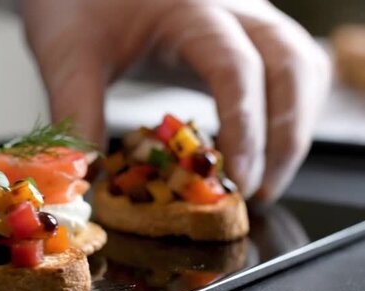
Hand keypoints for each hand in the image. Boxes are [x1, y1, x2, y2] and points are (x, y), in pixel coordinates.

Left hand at [22, 0, 331, 201]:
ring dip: (293, 125)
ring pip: (301, 65)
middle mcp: (229, 9)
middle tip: (257, 191)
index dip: (244, 129)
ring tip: (264, 178)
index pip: (236, 68)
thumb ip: (78, 112)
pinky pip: (289, 65)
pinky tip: (263, 143)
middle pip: (291, 65)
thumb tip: (89, 176)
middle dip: (284, 135)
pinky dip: (287, 109)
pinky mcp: (241, 31)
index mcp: (188, 11)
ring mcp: (241, 17)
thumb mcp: (69, 56)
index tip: (236, 180)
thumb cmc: (76, 4)